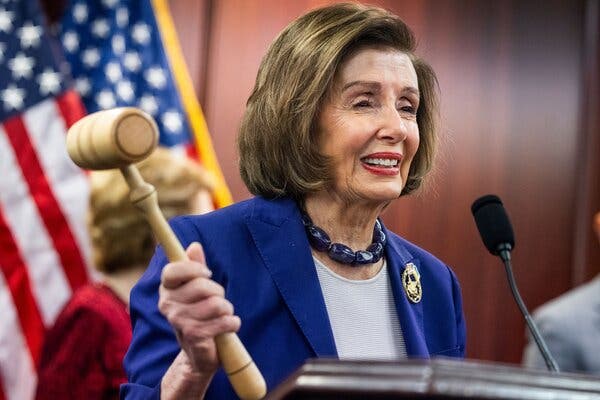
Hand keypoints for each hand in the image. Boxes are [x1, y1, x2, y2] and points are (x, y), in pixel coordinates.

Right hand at [158, 242, 240, 375]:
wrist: (200, 352)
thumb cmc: (199, 314)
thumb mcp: (197, 289)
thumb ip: (195, 267)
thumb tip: (195, 245)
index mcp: (166, 289)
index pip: (173, 270)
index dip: (194, 268)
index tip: (208, 273)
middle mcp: (167, 304)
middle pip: (202, 286)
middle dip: (219, 292)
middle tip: (218, 301)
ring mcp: (178, 321)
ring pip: (216, 304)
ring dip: (227, 310)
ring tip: (222, 316)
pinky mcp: (193, 335)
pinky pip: (223, 321)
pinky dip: (232, 323)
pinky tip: (228, 326)